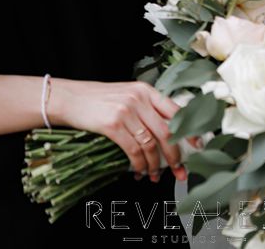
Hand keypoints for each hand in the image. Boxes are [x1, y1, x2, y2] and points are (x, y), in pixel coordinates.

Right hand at [48, 79, 187, 181]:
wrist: (67, 98)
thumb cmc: (94, 99)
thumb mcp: (124, 95)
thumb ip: (144, 108)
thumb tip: (166, 134)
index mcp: (144, 90)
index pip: (175, 111)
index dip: (190, 131)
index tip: (197, 146)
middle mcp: (138, 99)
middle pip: (167, 132)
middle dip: (176, 156)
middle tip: (179, 171)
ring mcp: (125, 111)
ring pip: (151, 144)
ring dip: (155, 165)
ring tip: (153, 174)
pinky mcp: (112, 125)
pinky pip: (134, 150)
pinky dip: (139, 164)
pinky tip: (138, 170)